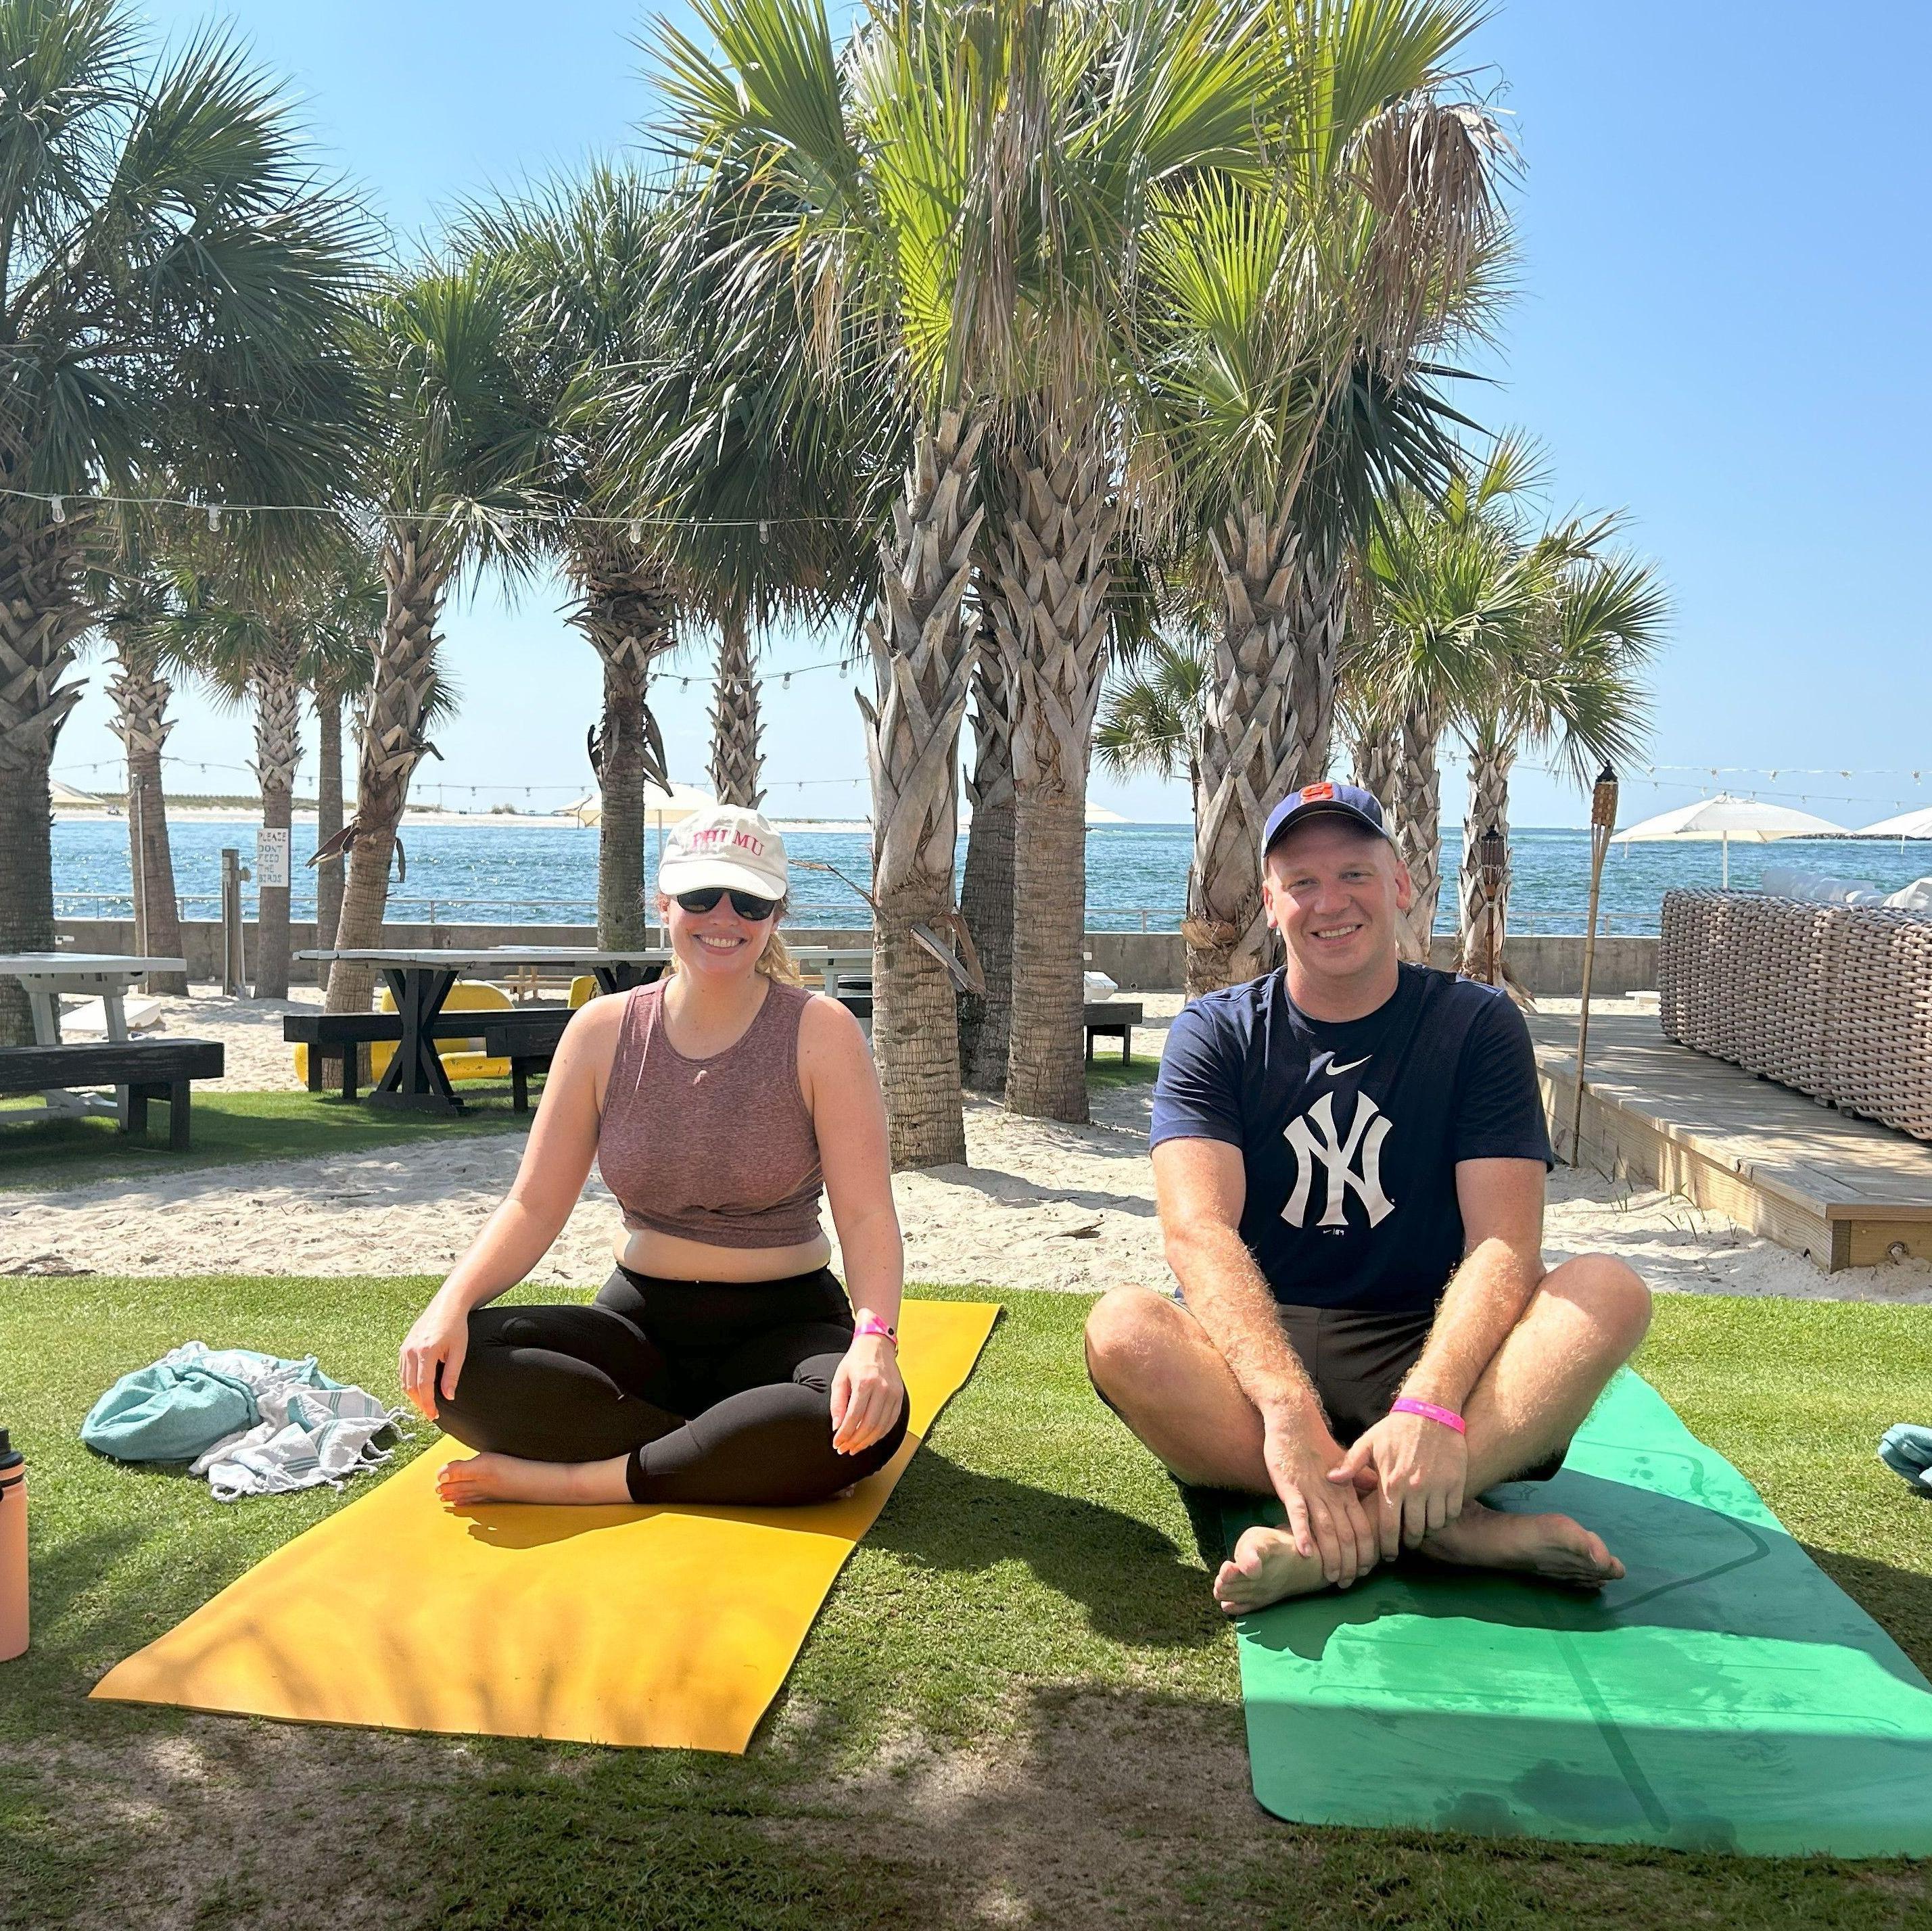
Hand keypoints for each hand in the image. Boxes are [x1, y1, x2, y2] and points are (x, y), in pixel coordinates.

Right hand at [398, 1298, 469, 1420]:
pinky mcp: (403, 1347)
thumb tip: (448, 1397)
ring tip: (425, 1404)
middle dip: (419, 1403)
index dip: (427, 1404)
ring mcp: (405, 1348)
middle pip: (410, 1386)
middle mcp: (411, 1350)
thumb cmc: (456, 1326)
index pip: (423, 1386)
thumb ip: (452, 1375)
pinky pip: (402, 1371)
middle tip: (430, 1413)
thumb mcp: (459, 1351)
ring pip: (404, 1380)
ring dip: (413, 1395)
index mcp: (426, 1351)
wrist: (447, 1305)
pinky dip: (409, 1383)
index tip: (434, 1414)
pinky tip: (419, 1389)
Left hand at [830, 1334, 904, 1456]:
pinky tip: (870, 1438)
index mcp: (865, 1383)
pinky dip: (880, 1433)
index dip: (844, 1434)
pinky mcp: (900, 1396)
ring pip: (882, 1426)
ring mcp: (894, 1393)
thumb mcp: (840, 1377)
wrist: (877, 1344)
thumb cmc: (856, 1360)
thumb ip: (837, 1403)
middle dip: (855, 1441)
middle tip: (845, 1449)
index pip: (854, 1417)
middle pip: (869, 1425)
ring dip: (867, 1441)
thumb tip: (837, 1426)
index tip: (837, 1443)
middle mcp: (882, 1388)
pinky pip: (891, 1421)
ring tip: (856, 1447)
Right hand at [1260, 1410, 1379, 1587]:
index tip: (1364, 1571)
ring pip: (1327, 1529)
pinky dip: (1303, 1534)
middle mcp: (1334, 1494)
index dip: (1366, 1552)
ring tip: (1332, 1577)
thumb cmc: (1316, 1444)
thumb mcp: (1344, 1462)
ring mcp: (1312, 1491)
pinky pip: (1298, 1514)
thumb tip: (1379, 1491)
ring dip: (1331, 1557)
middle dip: (1350, 1562)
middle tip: (1348, 1583)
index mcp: (1348, 1491)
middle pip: (1347, 1535)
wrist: (1294, 1420)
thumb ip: (1359, 1479)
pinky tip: (1306, 1553)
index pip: (1363, 1528)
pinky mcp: (1290, 1487)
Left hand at [1329, 1408, 1467, 1557]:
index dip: (1387, 1547)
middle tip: (1405, 1544)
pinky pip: (1451, 1513)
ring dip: (1427, 1530)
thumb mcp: (1369, 1442)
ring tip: (1420, 1527)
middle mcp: (1415, 1489)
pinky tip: (1437, 1514)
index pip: (1388, 1528)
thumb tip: (1330, 1479)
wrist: (1431, 1412)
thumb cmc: (1395, 1428)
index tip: (1386, 1555)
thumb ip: (1350, 1464)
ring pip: (1434, 1525)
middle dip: (1408, 1542)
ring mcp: (1438, 1487)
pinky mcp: (1456, 1483)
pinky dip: (1445, 1519)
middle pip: (1413, 1532)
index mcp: (1391, 1483)